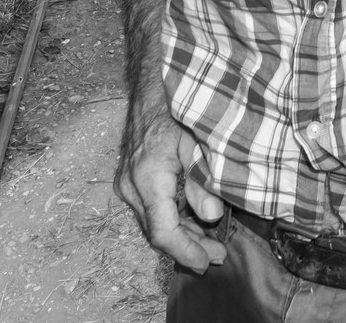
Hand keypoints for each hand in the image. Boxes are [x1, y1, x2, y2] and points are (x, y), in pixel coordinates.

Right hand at [115, 104, 226, 271]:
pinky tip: (194, 219)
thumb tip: (212, 217)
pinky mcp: (132, 177)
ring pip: (154, 220)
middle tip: (216, 256)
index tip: (207, 262)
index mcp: (147, 179)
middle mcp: (131, 186)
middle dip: (188, 247)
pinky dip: (173, 216)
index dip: (186, 251)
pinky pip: (152, 207)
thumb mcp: (198, 139)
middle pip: (157, 231)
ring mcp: (128, 183)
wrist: (153, 82)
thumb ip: (204, 180)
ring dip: (181, 233)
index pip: (163, 231)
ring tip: (211, 243)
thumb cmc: (178, 106)